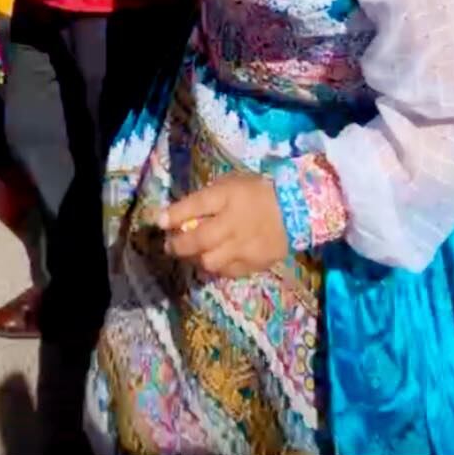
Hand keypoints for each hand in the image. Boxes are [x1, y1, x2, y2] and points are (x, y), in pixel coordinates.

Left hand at [159, 174, 288, 278]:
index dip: (174, 214)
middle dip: (178, 244)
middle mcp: (234, 223)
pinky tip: (213, 259)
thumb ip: (207, 197)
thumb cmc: (256, 192)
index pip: (196, 205)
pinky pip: (226, 271)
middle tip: (169, 245)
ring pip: (209, 261)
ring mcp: (244, 246)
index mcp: (229, 196)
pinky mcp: (254, 263)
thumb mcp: (231, 183)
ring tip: (191, 254)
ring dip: (195, 259)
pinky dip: (216, 267)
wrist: (294, 210)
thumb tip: (178, 213)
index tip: (159, 221)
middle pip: (199, 239)